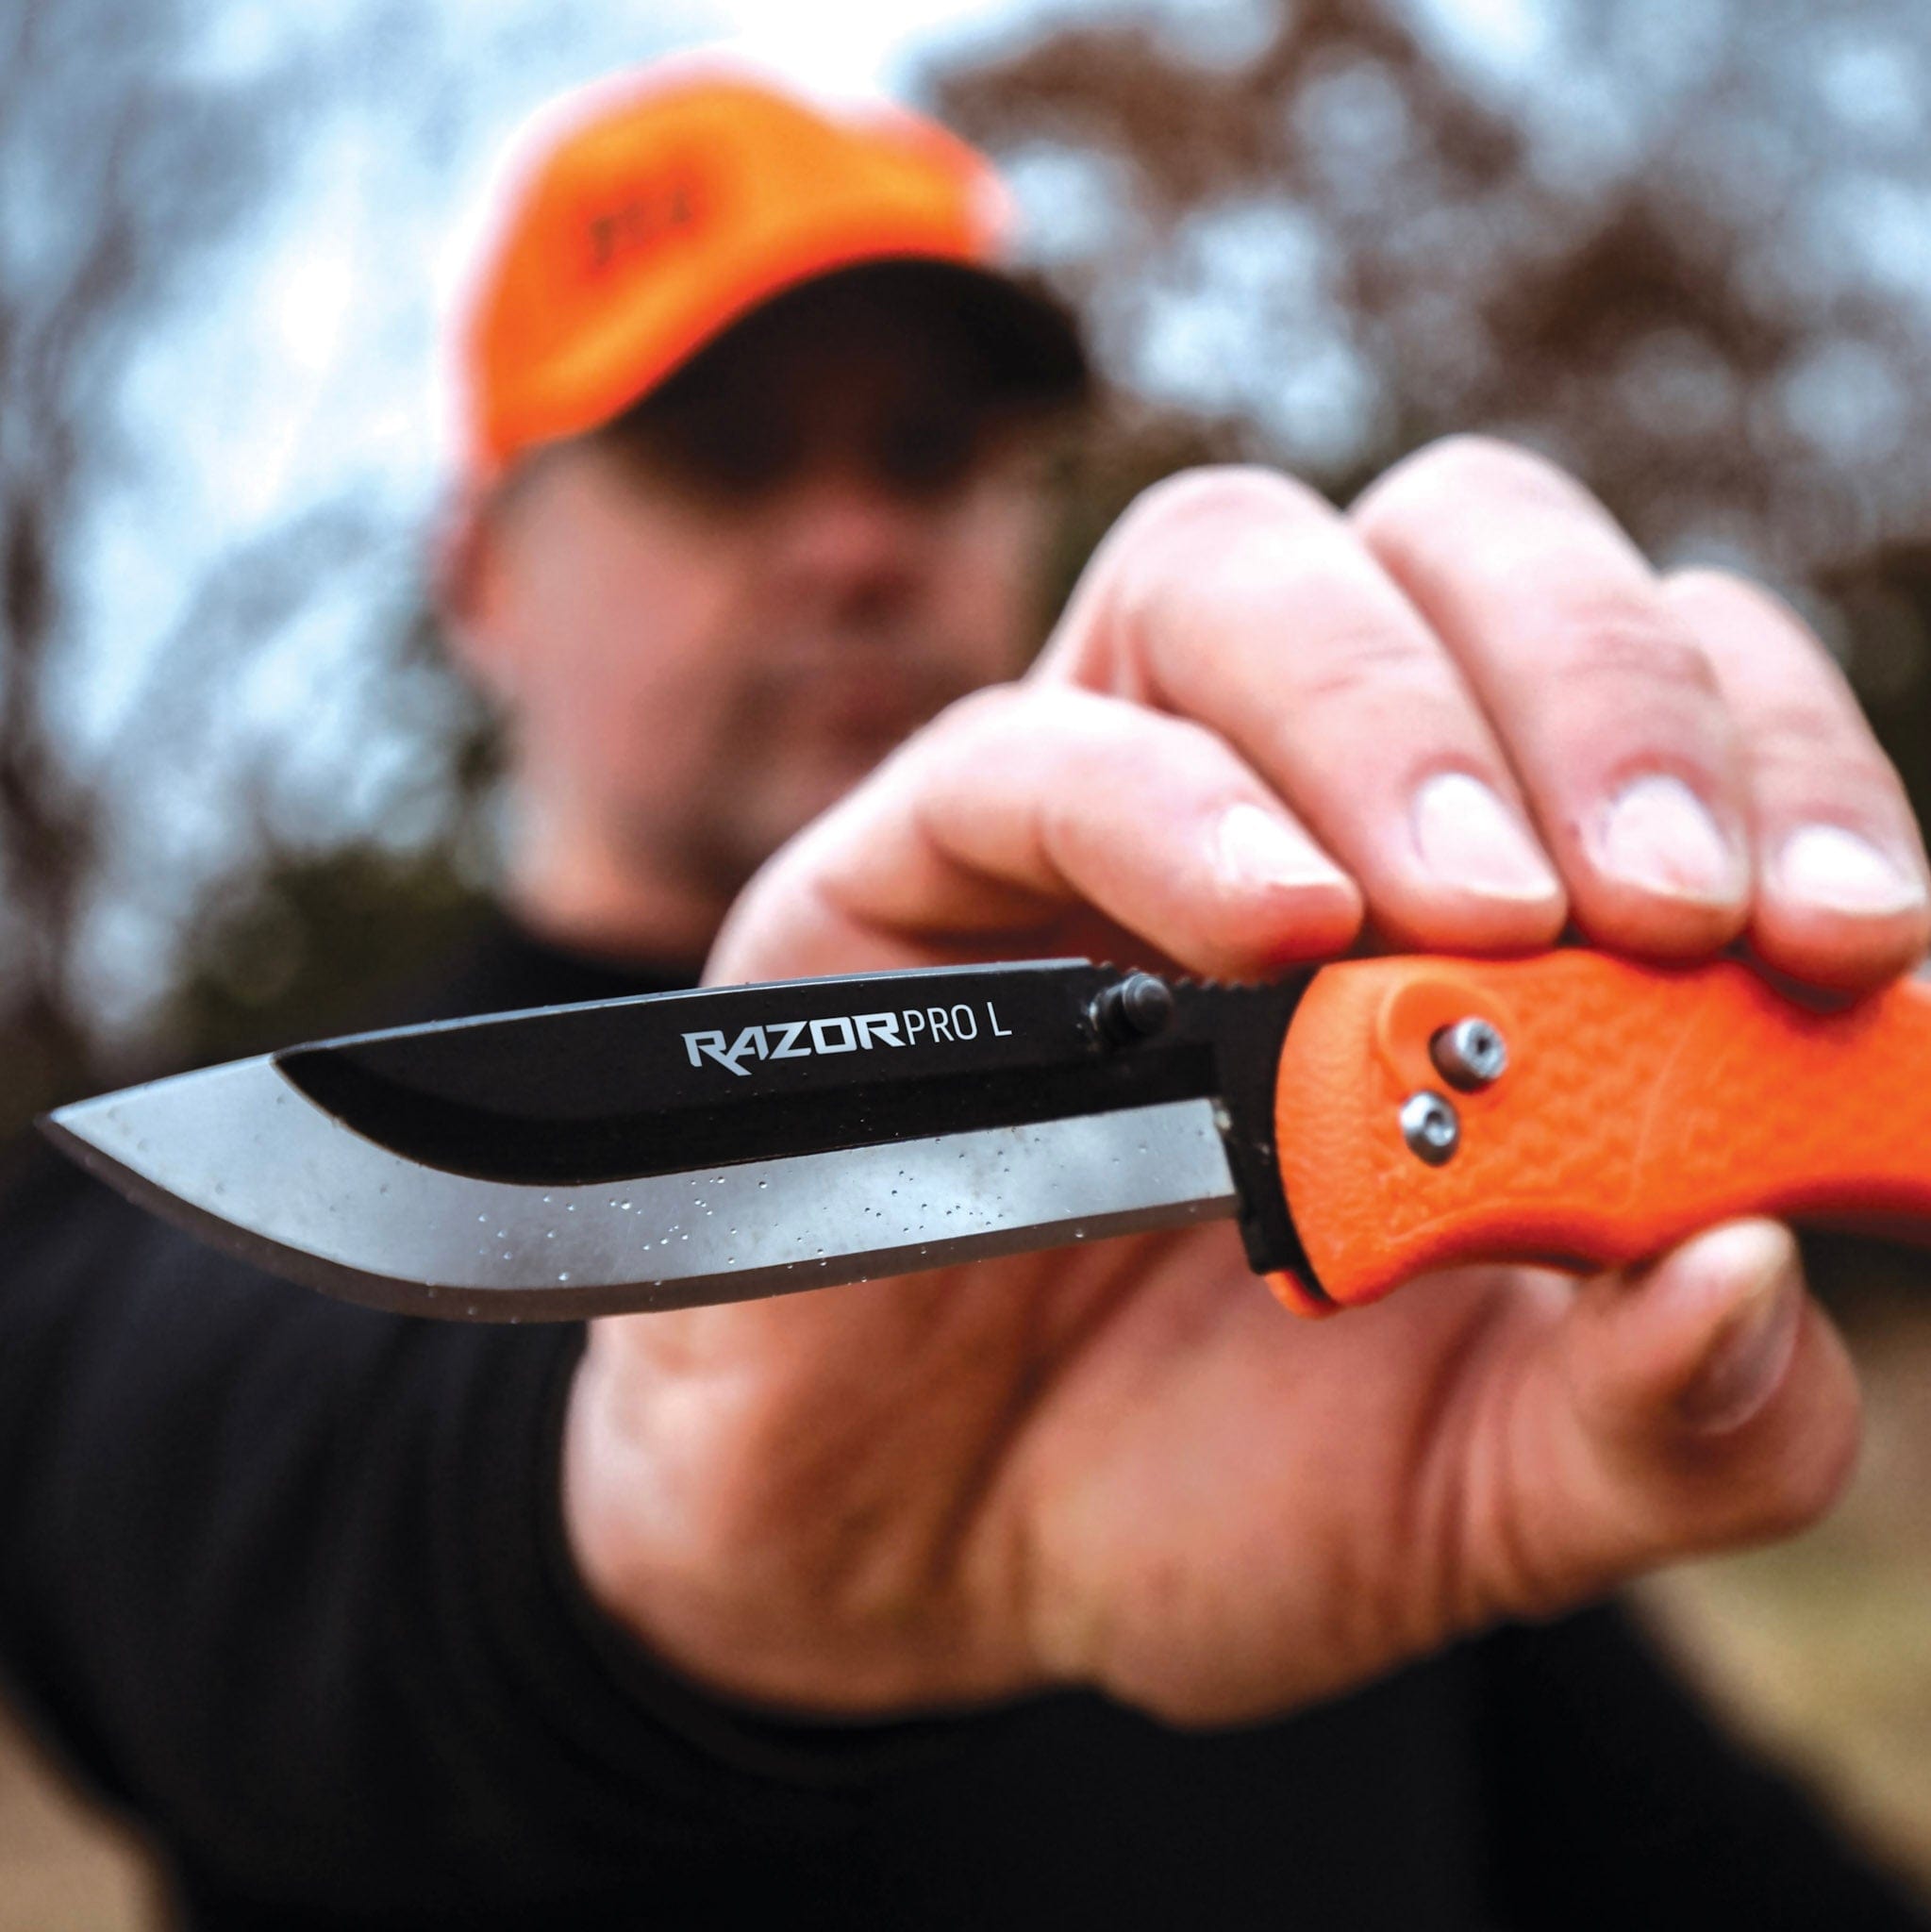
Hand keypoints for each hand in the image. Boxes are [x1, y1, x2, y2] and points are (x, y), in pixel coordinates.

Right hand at [562, 439, 1928, 1722]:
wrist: (920, 1559)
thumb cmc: (1206, 1491)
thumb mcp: (1484, 1498)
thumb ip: (1660, 1421)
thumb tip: (1762, 1274)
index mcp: (1462, 896)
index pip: (1648, 682)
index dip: (1771, 755)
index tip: (1842, 939)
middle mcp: (1280, 796)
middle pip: (1455, 536)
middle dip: (1597, 689)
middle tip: (1663, 910)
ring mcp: (1078, 811)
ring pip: (1234, 565)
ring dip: (1386, 718)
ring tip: (1470, 928)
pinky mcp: (897, 874)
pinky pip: (1014, 756)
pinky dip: (1159, 811)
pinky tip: (1266, 935)